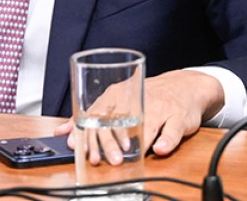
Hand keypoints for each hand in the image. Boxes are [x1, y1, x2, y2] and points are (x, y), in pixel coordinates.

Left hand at [55, 69, 224, 159]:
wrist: (184, 86)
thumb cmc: (145, 95)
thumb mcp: (117, 101)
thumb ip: (91, 117)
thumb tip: (62, 132)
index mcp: (119, 95)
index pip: (99, 113)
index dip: (86, 130)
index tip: (77, 147)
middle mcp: (137, 100)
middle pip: (119, 121)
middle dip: (108, 141)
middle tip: (100, 159)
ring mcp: (160, 108)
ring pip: (145, 125)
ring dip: (135, 141)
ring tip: (126, 154)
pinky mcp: (178, 117)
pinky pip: (172, 130)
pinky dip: (166, 140)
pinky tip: (159, 149)